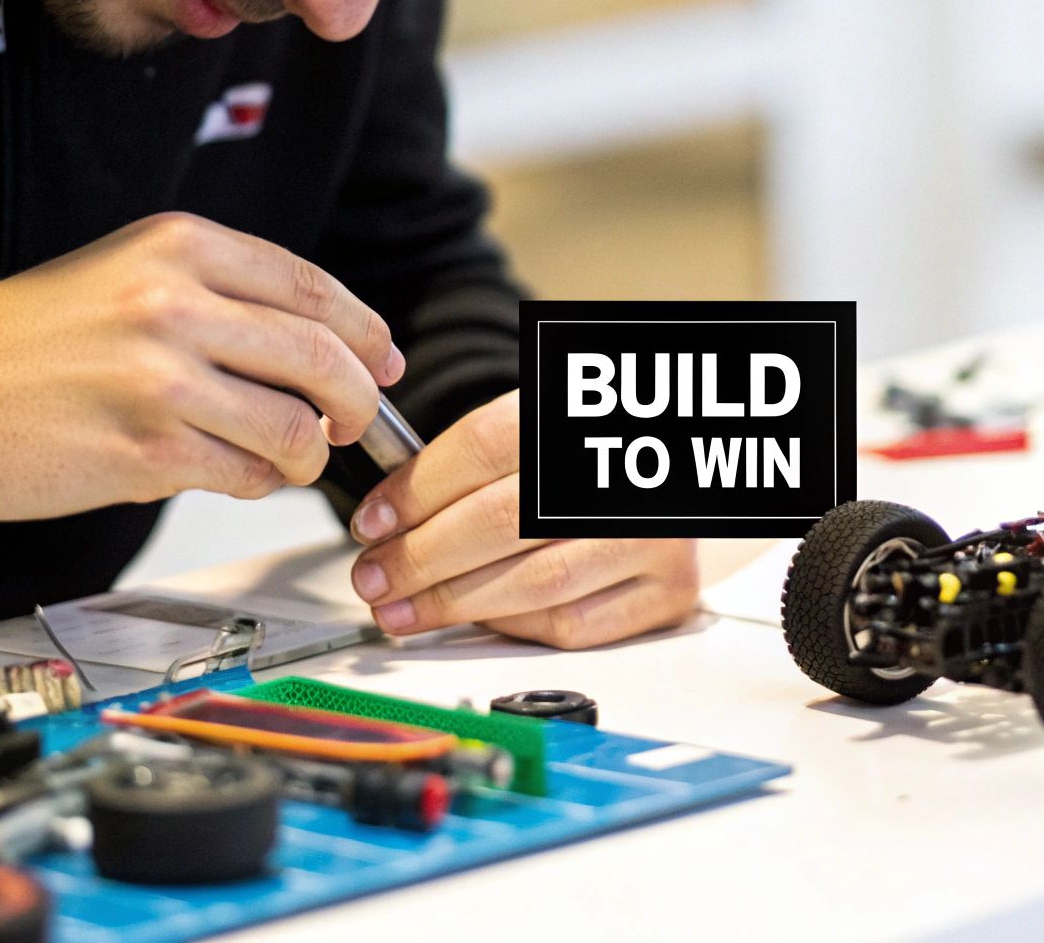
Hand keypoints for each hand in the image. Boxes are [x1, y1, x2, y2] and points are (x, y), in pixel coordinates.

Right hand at [0, 212, 399, 519]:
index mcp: (178, 249)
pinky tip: (224, 470)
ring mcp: (159, 380)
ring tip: (279, 456)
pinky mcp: (143, 452)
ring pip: (297, 428)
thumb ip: (222, 299)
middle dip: (359, 402)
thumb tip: (331, 346)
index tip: (385, 364)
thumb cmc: (21, 343)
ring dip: (305, 454)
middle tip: (351, 423)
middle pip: (325, 358)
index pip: (314, 290)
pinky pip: (247, 476)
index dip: (367, 335)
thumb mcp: (124, 277)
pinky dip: (255, 482)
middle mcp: (174, 304)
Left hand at [347, 392, 699, 648]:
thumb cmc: (585, 465)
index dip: (418, 489)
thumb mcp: (532, 434)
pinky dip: (511, 625)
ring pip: (533, 581)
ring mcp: (652, 536)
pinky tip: (474, 620)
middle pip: (501, 519)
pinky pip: (569, 623)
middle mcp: (620, 476)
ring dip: (453, 602)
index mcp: (578, 417)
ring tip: (405, 610)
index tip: (372, 523)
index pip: (485, 446)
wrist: (671, 487)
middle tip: (375, 579)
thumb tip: (385, 520)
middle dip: (422, 558)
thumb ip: (466, 468)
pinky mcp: (667, 591)